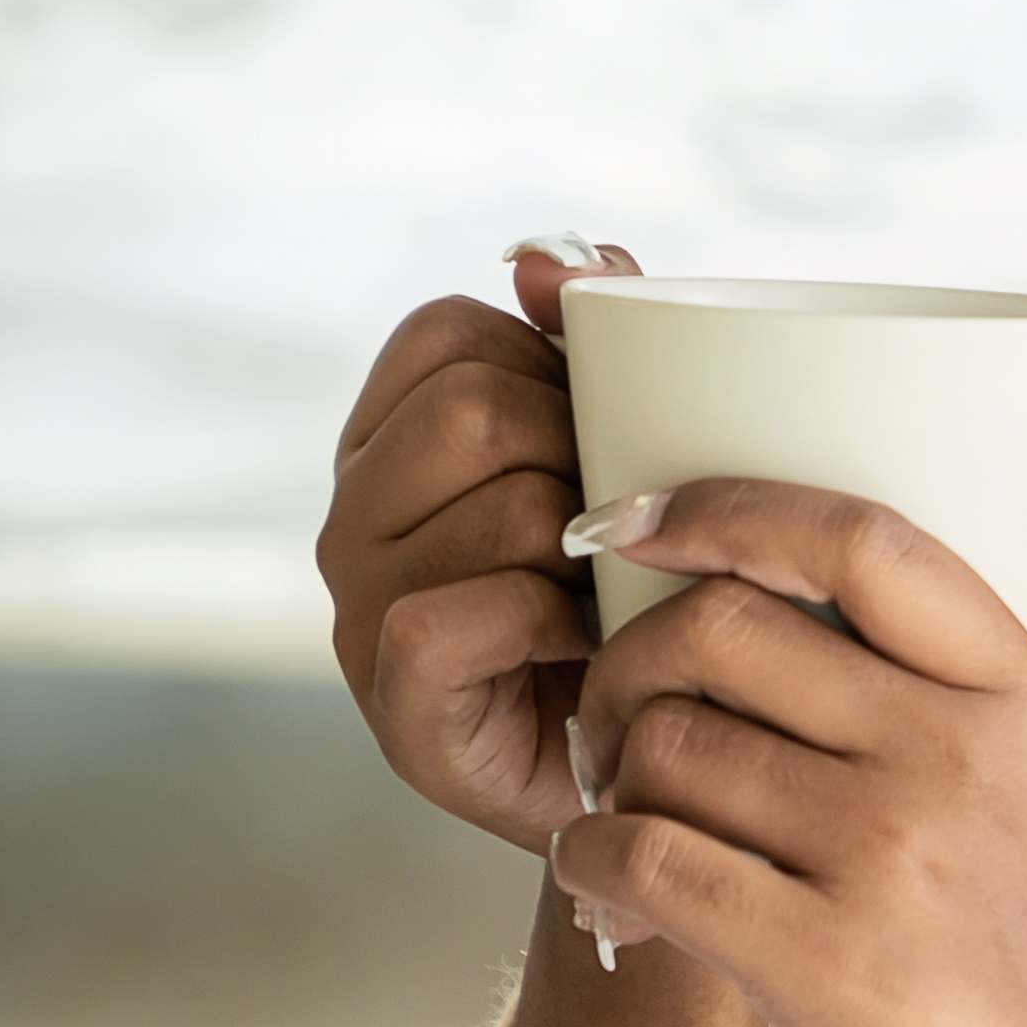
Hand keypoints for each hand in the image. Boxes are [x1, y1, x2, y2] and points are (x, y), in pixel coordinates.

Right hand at [319, 241, 643, 855]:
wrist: (672, 769)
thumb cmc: (655, 594)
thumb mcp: (639, 453)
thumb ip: (599, 345)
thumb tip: (553, 257)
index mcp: (393, 440)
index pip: (449, 334)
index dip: (550, 367)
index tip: (603, 435)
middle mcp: (354, 518)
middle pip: (478, 411)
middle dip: (586, 457)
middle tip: (625, 530)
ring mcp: (359, 611)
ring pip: (494, 511)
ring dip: (592, 553)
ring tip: (619, 594)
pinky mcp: (394, 704)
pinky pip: (455, 616)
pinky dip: (549, 627)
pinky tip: (589, 649)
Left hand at [552, 478, 1026, 1026]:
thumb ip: (935, 712)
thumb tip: (753, 640)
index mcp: (1018, 695)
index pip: (857, 540)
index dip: (724, 506)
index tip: (637, 521)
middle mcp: (952, 752)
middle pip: (718, 628)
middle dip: (629, 666)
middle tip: (620, 730)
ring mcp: (889, 852)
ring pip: (663, 745)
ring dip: (612, 784)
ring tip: (637, 839)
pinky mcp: (821, 962)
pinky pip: (637, 858)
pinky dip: (591, 868)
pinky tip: (617, 900)